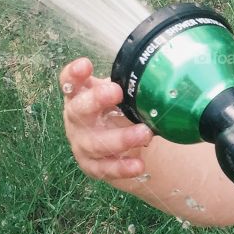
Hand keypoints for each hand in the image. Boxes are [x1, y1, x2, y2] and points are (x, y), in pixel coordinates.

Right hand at [60, 57, 154, 181]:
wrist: (117, 146)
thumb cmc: (117, 112)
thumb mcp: (121, 95)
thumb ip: (131, 84)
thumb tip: (163, 71)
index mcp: (80, 96)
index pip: (70, 82)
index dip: (73, 74)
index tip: (86, 65)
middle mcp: (76, 119)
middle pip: (78, 109)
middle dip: (96, 100)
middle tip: (116, 91)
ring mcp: (82, 143)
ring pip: (95, 142)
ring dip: (121, 138)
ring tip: (144, 133)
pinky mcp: (92, 166)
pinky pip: (105, 168)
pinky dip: (122, 167)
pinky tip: (139, 165)